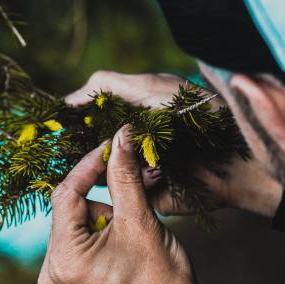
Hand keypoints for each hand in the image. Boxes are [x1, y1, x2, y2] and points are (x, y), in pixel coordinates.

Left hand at [38, 125, 225, 283]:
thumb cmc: (164, 282)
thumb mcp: (142, 221)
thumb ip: (125, 176)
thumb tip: (120, 137)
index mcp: (65, 259)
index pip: (67, 194)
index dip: (91, 166)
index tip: (112, 148)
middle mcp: (49, 277)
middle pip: (69, 214)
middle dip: (102, 200)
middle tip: (135, 195)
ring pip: (72, 231)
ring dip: (100, 222)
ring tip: (133, 234)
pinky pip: (72, 252)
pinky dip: (94, 242)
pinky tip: (120, 250)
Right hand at [67, 71, 282, 218]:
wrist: (234, 154)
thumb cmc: (194, 112)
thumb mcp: (150, 86)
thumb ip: (107, 86)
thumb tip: (67, 100)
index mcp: (127, 119)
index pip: (87, 124)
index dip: (70, 126)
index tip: (49, 128)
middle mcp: (129, 147)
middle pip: (89, 150)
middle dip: (81, 149)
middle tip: (65, 147)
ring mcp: (137, 173)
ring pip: (101, 173)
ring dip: (104, 164)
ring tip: (124, 157)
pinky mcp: (148, 197)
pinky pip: (123, 192)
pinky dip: (129, 180)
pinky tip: (149, 170)